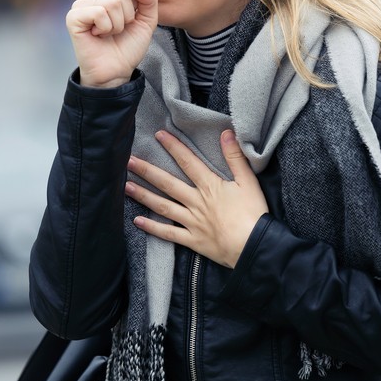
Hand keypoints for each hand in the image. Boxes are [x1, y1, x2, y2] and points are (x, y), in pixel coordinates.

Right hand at [66, 0, 157, 87]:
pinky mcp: (73, 17)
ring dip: (117, 24)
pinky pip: (99, 12)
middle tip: (117, 29)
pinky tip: (98, 35)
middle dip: (128, 15)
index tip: (129, 20)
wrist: (115, 71)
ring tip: (108, 33)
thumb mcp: (147, 21)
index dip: (136, 2)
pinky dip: (106, 28)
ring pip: (112, 2)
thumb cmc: (128, 46)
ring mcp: (80, 5)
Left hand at [126, 130, 268, 268]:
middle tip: (127, 160)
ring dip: (143, 195)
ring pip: (162, 206)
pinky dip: (152, 227)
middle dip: (147, 170)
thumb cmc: (254, 214)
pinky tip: (137, 221)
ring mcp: (192, 222)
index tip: (159, 135)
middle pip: (167, 183)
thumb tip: (226, 133)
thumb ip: (235, 157)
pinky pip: (168, 233)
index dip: (173, 147)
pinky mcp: (193, 240)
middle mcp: (196, 202)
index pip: (187, 162)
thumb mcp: (249, 181)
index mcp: (210, 186)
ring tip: (126, 186)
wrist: (254, 247)